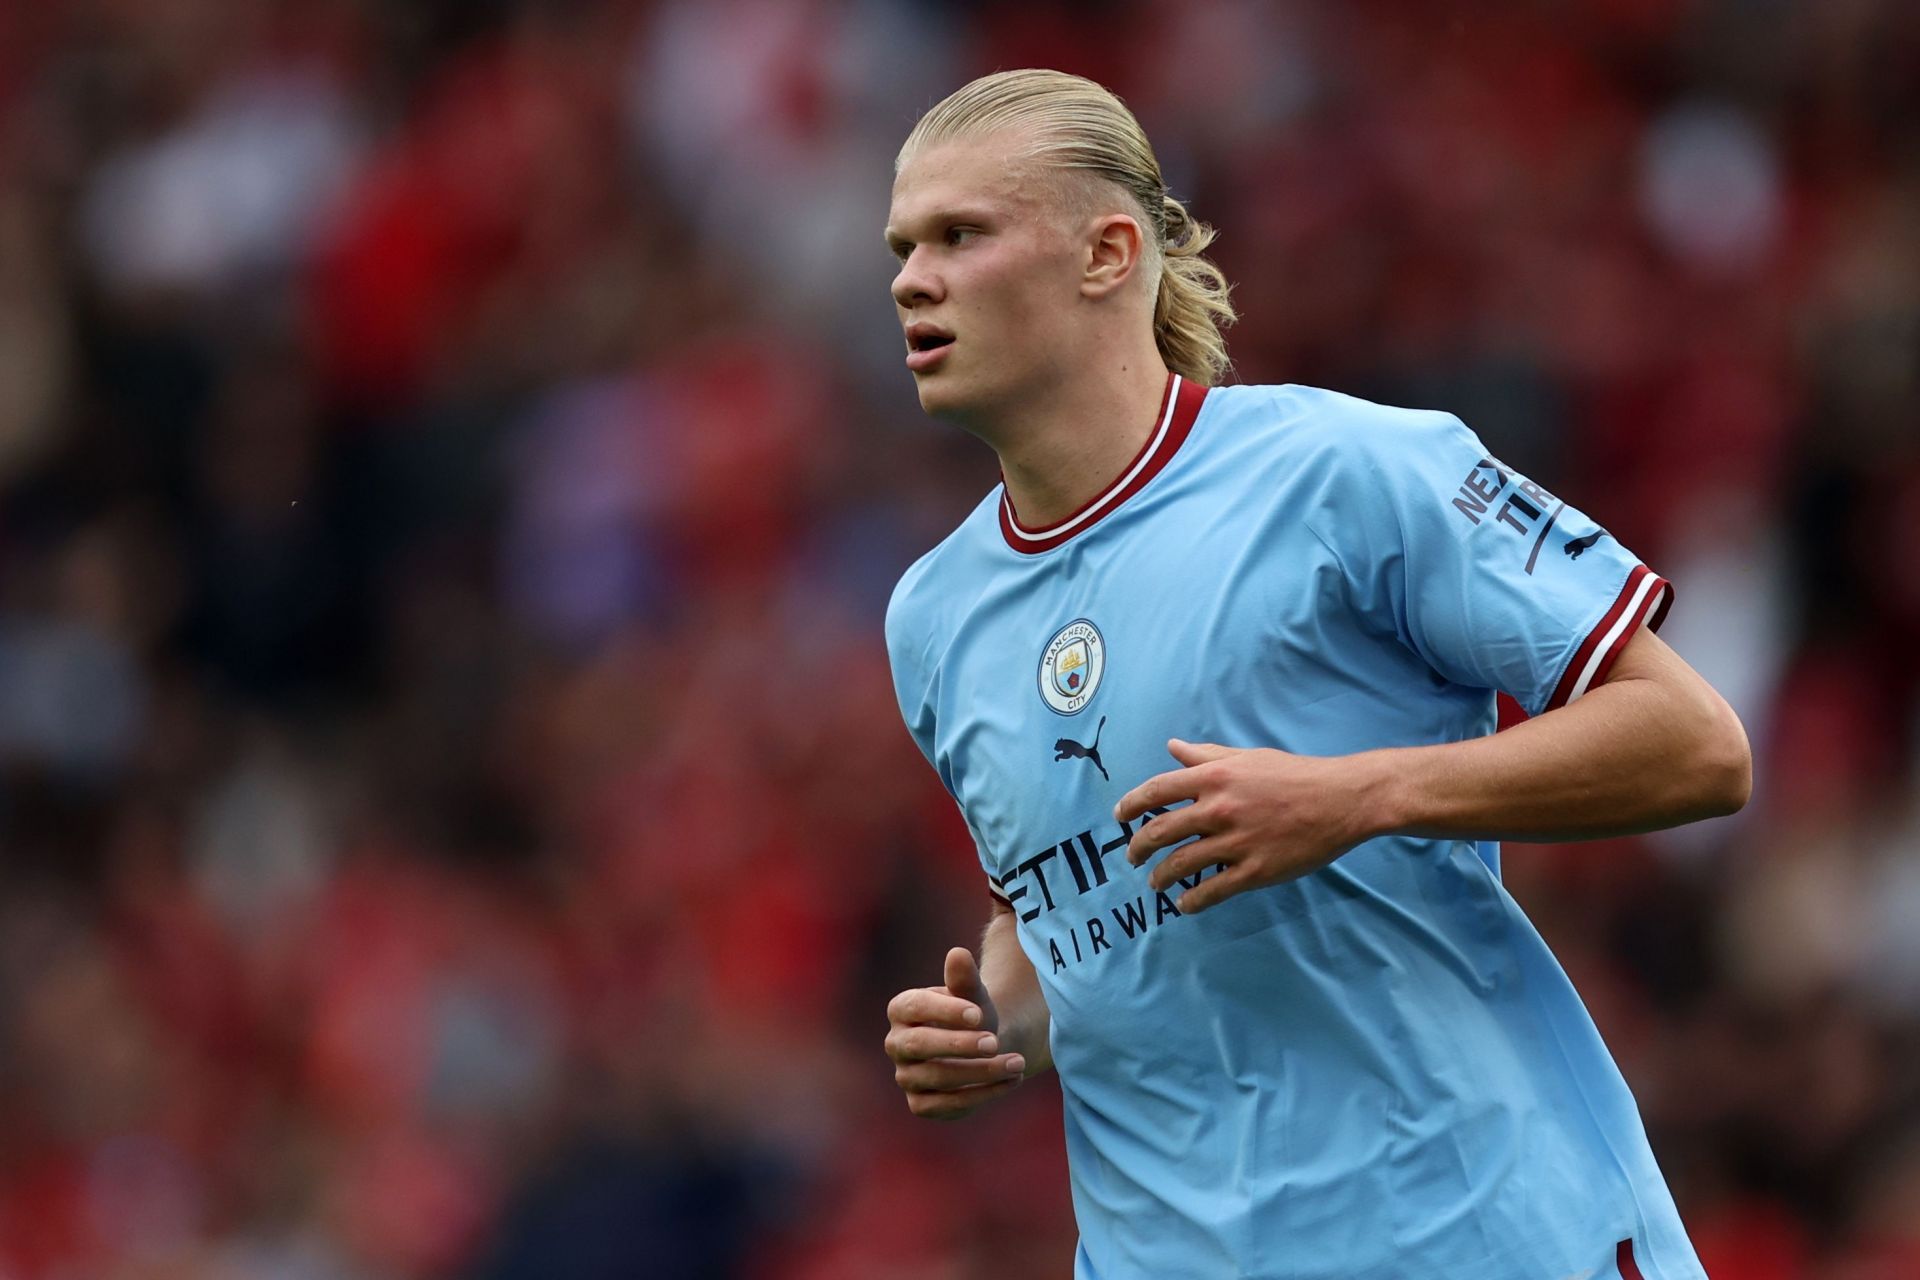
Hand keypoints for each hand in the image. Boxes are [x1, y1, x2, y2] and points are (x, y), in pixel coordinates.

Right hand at [884, 947, 1027, 1119]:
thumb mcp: (973, 996)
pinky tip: (1011, 1081)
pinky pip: (947, 1105)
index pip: (914, 1007)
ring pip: (937, 1077)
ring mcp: (906, 1076)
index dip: (945, 1011)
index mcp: (902, 1009)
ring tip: (1017, 1063)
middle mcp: (897, 1043)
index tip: (978, 1014)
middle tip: (995, 1042)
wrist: (983, 1047)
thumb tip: (957, 953)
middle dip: (960, 1045)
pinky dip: (983, 1094)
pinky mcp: (921, 1104)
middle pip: (919, 1045)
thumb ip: (964, 978)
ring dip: (981, 1072)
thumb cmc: (973, 1015)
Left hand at [1114, 738, 1386, 913]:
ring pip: (1181, 865)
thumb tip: (1173, 747)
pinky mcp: (1256, 871)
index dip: (1131, 805)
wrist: (1342, 800)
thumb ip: (1206, 755)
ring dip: (1160, 878)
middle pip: (1160, 832)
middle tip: (1132, 857)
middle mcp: (1218, 809)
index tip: (1120, 818)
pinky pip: (1212, 891)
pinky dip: (1191, 901)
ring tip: (1156, 884)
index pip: (1156, 791)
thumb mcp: (1247, 757)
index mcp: (1214, 777)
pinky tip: (1185, 904)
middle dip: (1138, 848)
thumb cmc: (1295, 774)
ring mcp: (1236, 842)